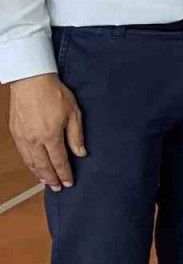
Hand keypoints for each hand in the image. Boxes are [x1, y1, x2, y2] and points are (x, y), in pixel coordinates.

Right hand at [8, 73, 86, 191]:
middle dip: (51, 179)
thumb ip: (76, 135)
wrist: (31, 81)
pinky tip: (34, 167)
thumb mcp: (74, 113)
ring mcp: (23, 138)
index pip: (59, 161)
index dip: (64, 174)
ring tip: (46, 182)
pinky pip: (23, 154)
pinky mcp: (16, 133)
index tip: (69, 183)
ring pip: (31, 163)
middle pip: (43, 166)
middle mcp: (35, 141)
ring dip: (39, 174)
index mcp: (51, 136)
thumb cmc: (55, 94)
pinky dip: (29, 164)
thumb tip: (81, 153)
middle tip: (57, 188)